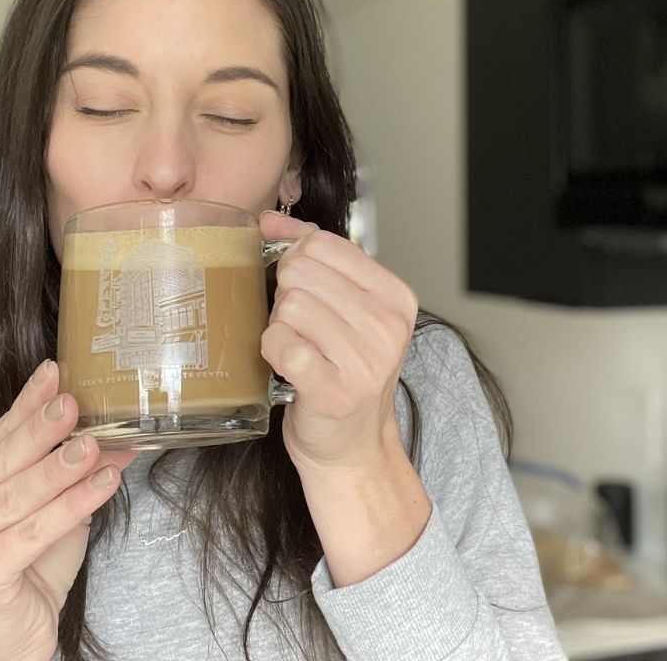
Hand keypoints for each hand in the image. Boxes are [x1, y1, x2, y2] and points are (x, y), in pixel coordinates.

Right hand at [0, 361, 138, 660]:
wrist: (14, 633)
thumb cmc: (29, 564)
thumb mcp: (57, 503)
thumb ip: (76, 466)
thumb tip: (120, 432)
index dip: (28, 403)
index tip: (56, 372)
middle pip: (1, 462)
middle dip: (40, 430)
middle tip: (74, 404)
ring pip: (13, 497)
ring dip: (56, 469)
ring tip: (93, 446)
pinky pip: (28, 534)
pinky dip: (68, 508)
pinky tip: (101, 486)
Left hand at [259, 211, 418, 470]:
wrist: (352, 446)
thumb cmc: (344, 372)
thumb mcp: (346, 308)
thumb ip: (313, 256)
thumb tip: (270, 219)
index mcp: (396, 297)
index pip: (324, 244)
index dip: (296, 259)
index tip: (299, 286)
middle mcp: (387, 326)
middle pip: (300, 272)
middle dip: (286, 296)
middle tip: (302, 328)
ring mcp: (364, 359)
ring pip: (287, 306)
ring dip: (279, 327)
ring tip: (299, 349)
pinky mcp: (332, 389)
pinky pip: (279, 342)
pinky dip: (273, 352)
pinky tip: (289, 367)